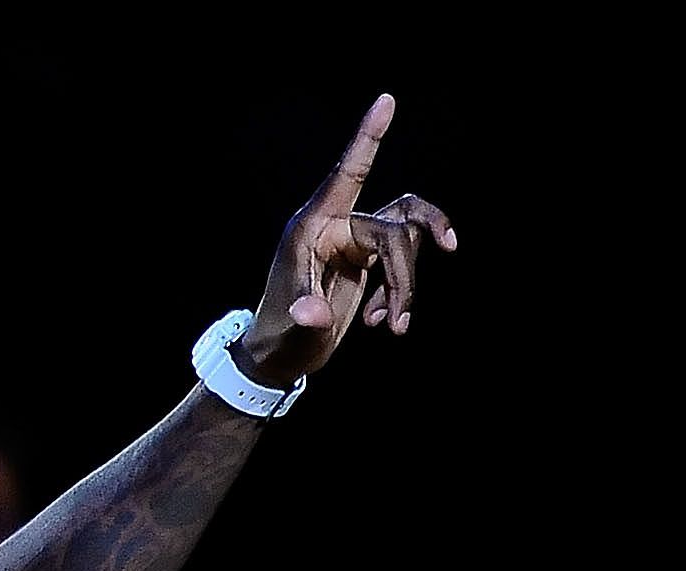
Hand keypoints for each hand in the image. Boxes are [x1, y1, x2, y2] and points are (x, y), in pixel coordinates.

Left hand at [236, 93, 457, 386]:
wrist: (281, 356)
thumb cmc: (279, 335)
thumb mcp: (290, 327)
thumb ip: (305, 316)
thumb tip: (314, 315)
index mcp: (314, 226)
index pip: (347, 173)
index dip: (368, 137)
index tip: (386, 100)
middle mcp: (336, 225)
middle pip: (395, 229)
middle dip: (403, 277)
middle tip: (397, 323)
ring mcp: (353, 240)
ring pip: (406, 239)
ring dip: (406, 285)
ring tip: (392, 326)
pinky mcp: (365, 258)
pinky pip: (403, 260)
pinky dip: (398, 294)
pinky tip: (380, 324)